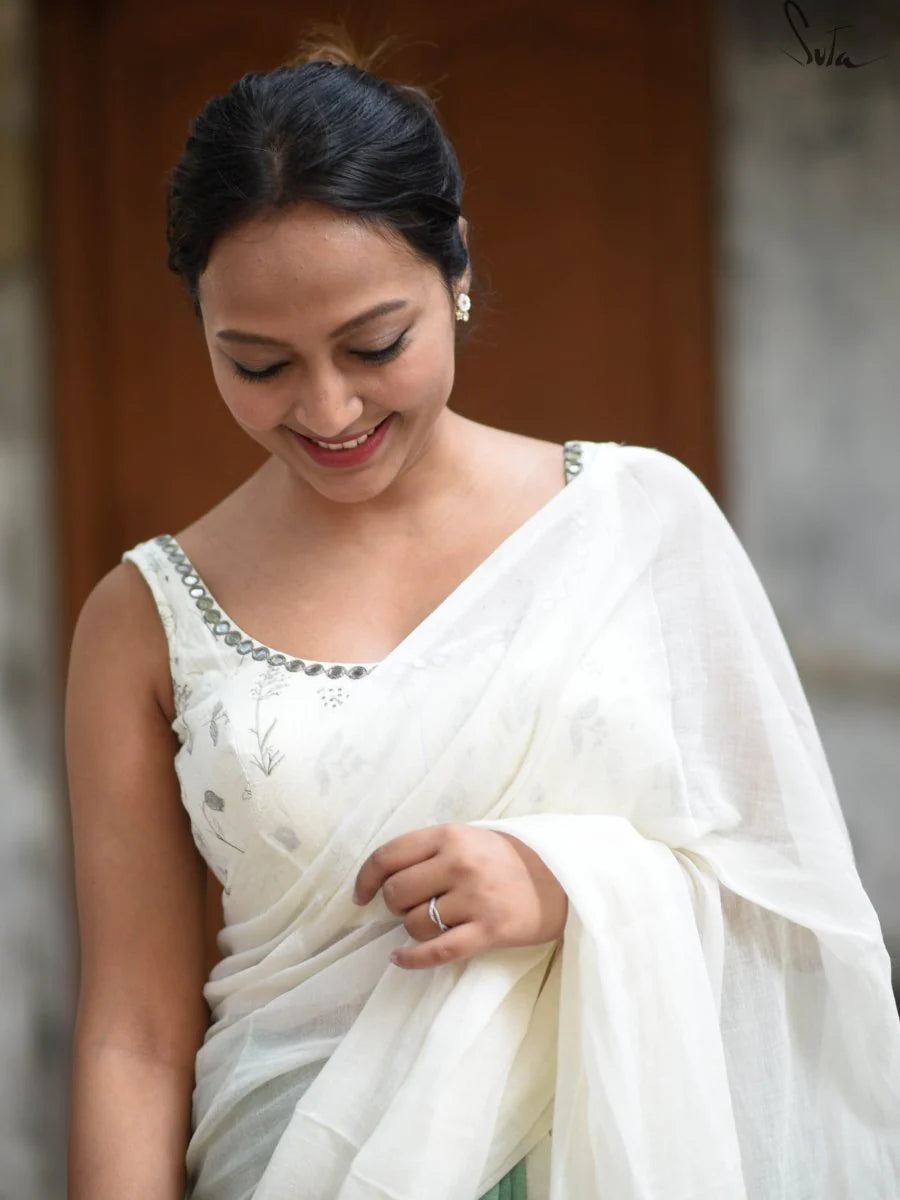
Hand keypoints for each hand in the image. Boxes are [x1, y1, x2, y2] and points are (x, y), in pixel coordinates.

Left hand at [352, 823, 567, 969]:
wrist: (563, 878)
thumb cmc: (508, 859)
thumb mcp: (470, 838)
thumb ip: (431, 851)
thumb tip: (383, 879)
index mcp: (451, 835)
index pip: (389, 855)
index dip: (366, 878)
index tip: (361, 895)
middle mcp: (459, 863)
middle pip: (398, 893)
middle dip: (395, 905)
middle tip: (412, 906)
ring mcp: (475, 898)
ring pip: (415, 923)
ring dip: (414, 929)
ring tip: (433, 923)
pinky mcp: (489, 931)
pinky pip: (437, 951)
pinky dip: (412, 958)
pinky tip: (400, 958)